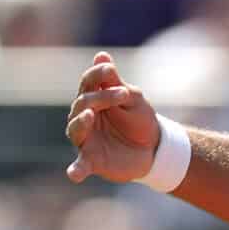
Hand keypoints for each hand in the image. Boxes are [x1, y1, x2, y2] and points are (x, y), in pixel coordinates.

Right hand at [64, 52, 161, 184]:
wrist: (154, 148)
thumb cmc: (139, 119)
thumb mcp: (131, 98)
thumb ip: (114, 82)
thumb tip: (101, 54)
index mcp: (93, 99)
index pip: (88, 82)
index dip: (97, 74)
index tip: (111, 69)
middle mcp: (84, 117)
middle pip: (83, 103)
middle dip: (102, 97)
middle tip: (124, 94)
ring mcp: (86, 139)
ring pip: (75, 129)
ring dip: (81, 122)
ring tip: (89, 115)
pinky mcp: (91, 160)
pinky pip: (80, 165)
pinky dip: (76, 170)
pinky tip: (74, 174)